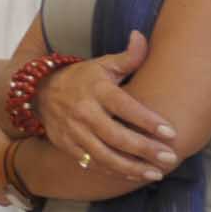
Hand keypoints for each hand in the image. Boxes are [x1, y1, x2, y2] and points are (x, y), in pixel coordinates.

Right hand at [36, 31, 174, 181]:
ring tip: (156, 173)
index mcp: (96, 90)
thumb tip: (140, 36)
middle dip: (144, 149)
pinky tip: (134, 175)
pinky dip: (114, 172)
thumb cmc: (81, 78)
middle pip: (116, 136)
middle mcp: (83, 112)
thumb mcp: (101, 65)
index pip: (124, 107)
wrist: (39, 93)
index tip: (171, 132)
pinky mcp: (67, 146)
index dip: (147, 120)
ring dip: (131, 167)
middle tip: (170, 157)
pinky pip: (92, 163)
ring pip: (104, 155)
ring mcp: (73, 131)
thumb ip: (127, 57)